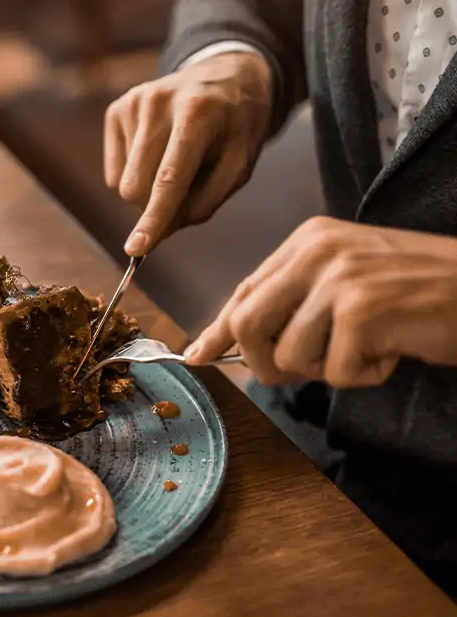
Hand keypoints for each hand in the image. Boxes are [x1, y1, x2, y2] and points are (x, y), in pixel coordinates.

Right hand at [105, 51, 273, 255]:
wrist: (225, 76)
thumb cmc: (236, 126)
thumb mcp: (240, 165)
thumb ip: (205, 202)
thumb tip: (160, 231)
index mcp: (198, 113)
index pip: (169, 179)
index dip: (153, 218)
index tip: (136, 250)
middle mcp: (158, 102)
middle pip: (136, 188)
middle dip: (154, 207)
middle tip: (184, 194)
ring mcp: (132, 103)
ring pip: (122, 183)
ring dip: (147, 190)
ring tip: (176, 163)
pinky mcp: (117, 110)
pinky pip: (114, 171)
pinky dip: (135, 174)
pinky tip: (158, 152)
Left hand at [184, 216, 456, 387]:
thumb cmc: (420, 292)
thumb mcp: (347, 281)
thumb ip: (293, 303)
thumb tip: (231, 342)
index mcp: (307, 240)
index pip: (244, 291)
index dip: (218, 330)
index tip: (197, 354)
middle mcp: (317, 251)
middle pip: (248, 324)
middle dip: (265, 363)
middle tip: (302, 370)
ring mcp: (339, 278)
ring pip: (290, 355)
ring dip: (327, 370)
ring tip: (368, 348)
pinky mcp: (362, 310)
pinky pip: (337, 371)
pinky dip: (364, 376)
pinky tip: (392, 352)